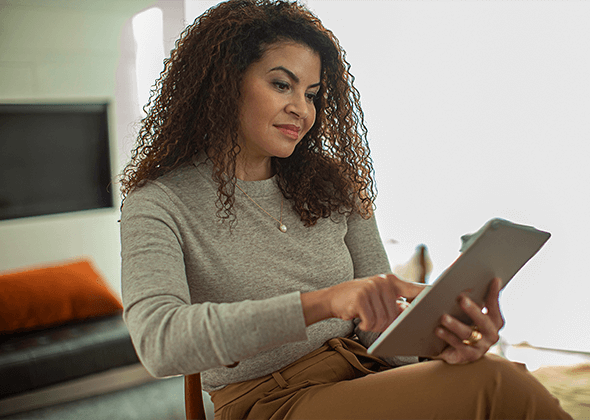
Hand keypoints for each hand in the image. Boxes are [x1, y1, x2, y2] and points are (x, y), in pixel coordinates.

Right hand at [301, 274, 427, 331]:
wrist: (333, 298)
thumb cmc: (360, 300)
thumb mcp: (379, 297)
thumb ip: (396, 303)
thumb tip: (411, 314)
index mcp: (391, 281)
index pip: (415, 289)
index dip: (429, 295)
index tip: (443, 297)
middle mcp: (383, 282)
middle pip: (396, 315)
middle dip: (386, 325)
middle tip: (374, 322)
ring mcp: (371, 288)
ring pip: (384, 320)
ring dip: (375, 327)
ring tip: (366, 320)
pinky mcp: (360, 298)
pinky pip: (370, 321)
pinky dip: (365, 326)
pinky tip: (359, 320)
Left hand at [434, 277, 504, 363]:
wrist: (450, 347)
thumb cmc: (460, 321)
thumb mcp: (465, 308)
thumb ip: (468, 296)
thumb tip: (459, 273)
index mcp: (493, 320)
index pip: (494, 306)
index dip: (494, 293)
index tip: (493, 279)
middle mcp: (491, 334)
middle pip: (484, 321)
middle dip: (473, 310)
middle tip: (461, 299)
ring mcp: (481, 347)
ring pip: (468, 334)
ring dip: (455, 324)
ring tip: (443, 317)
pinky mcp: (467, 356)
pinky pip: (458, 346)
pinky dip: (447, 336)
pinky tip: (438, 329)